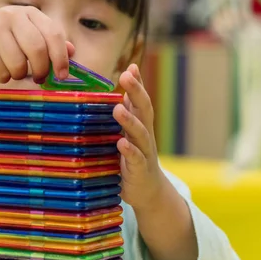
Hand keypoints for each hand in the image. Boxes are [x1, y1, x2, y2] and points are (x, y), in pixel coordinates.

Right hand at [0, 6, 73, 82]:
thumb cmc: (0, 43)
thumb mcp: (25, 38)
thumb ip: (48, 43)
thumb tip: (72, 51)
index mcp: (30, 13)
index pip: (54, 33)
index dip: (61, 57)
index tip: (62, 76)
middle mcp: (13, 14)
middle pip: (37, 49)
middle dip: (41, 70)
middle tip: (39, 79)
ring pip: (18, 63)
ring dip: (19, 75)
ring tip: (14, 72)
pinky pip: (1, 69)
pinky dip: (3, 77)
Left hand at [113, 63, 163, 211]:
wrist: (148, 192)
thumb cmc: (133, 160)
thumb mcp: (128, 136)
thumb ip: (123, 118)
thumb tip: (112, 97)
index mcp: (140, 125)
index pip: (140, 100)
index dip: (137, 84)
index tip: (131, 67)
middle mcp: (145, 135)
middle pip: (144, 109)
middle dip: (136, 91)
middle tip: (126, 75)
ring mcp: (144, 152)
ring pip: (140, 133)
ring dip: (130, 120)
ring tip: (118, 108)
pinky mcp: (140, 170)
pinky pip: (136, 159)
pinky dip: (130, 150)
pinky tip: (121, 143)